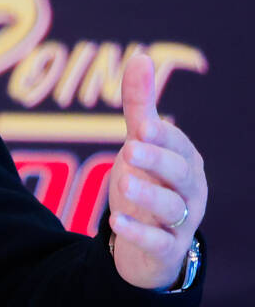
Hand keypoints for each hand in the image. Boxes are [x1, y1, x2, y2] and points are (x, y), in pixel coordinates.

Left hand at [108, 54, 206, 289]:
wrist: (150, 245)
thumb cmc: (150, 182)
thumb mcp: (142, 144)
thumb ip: (140, 105)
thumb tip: (140, 56)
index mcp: (186, 163)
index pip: (179, 145)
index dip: (163, 136)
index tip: (142, 125)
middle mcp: (189, 192)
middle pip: (179, 175)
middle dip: (157, 161)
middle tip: (130, 148)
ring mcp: (179, 223)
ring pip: (171, 209)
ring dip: (148, 195)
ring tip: (123, 182)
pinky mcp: (164, 250)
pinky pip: (157, 243)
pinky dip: (139, 234)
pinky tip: (117, 223)